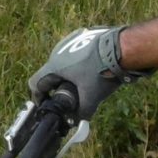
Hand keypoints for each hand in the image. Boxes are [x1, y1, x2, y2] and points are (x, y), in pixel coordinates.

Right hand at [28, 26, 143, 121]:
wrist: (122, 48)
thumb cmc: (103, 72)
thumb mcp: (91, 97)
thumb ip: (81, 112)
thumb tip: (75, 122)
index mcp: (54, 66)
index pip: (35, 83)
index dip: (38, 97)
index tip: (46, 105)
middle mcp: (57, 51)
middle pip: (50, 73)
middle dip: (57, 87)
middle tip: (68, 98)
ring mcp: (69, 41)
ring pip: (63, 62)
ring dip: (68, 74)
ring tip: (83, 84)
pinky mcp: (82, 36)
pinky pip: (74, 53)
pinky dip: (78, 63)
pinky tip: (93, 69)